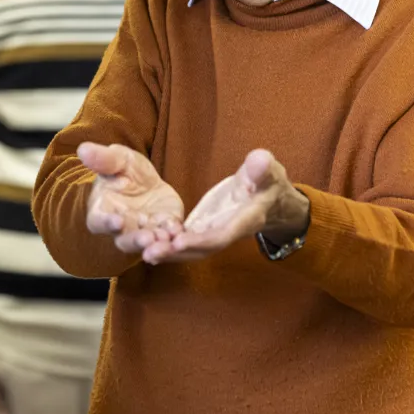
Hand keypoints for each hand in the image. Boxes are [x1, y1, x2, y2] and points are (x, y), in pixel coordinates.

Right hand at [78, 142, 184, 253]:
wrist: (149, 180)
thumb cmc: (126, 171)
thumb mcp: (119, 159)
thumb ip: (103, 159)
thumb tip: (83, 149)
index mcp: (103, 211)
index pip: (99, 221)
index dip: (107, 222)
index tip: (117, 221)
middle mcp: (122, 228)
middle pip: (125, 240)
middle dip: (136, 240)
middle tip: (147, 238)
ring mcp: (143, 232)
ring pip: (148, 245)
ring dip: (157, 246)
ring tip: (166, 240)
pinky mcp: (164, 230)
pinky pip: (169, 238)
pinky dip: (174, 238)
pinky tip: (179, 231)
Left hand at [142, 149, 308, 263]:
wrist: (268, 196)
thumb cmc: (269, 180)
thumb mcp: (269, 170)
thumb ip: (262, 168)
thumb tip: (259, 159)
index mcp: (245, 219)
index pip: (222, 234)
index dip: (201, 240)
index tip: (179, 242)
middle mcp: (227, 231)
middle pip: (201, 249)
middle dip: (177, 253)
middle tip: (150, 253)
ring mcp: (214, 231)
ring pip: (191, 248)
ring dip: (168, 252)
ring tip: (144, 251)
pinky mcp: (204, 227)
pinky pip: (185, 239)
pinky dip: (168, 243)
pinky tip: (147, 241)